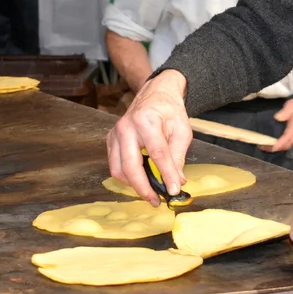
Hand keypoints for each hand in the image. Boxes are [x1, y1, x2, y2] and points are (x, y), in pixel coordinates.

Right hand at [105, 70, 192, 206]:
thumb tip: (176, 181)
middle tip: (156, 200)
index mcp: (146, 120)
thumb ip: (178, 156)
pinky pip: (115, 165)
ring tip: (151, 193)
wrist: (156, 93)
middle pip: (130, 166)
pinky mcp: (110, 140)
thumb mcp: (182, 131)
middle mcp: (126, 127)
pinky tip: (141, 180)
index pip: (157, 154)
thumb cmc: (169, 110)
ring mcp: (115, 133)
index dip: (166, 175)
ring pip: (118, 169)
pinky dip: (127, 176)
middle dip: (143, 188)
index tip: (173, 191)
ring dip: (134, 185)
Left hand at [263, 98, 292, 152]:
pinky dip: (280, 145)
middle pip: (286, 146)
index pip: (286, 139)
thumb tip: (277, 118)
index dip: (278, 144)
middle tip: (262, 147)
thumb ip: (285, 112)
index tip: (270, 147)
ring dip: (277, 148)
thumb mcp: (292, 105)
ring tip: (265, 146)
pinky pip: (288, 143)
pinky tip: (273, 142)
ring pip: (287, 145)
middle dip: (274, 148)